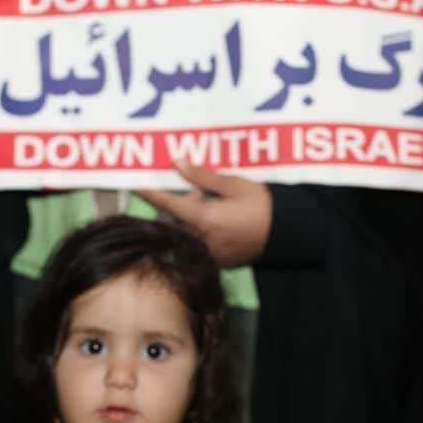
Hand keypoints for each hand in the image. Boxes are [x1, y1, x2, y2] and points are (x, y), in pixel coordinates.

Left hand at [135, 160, 270, 266]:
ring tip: (212, 202)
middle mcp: (202, 239)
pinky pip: (197, 242)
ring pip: (184, 232)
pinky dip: (199, 229)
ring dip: (189, 217)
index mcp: (204, 219)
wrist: (288, 232)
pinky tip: (217, 219)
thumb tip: (178, 162)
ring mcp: (209, 253)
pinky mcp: (217, 260)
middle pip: (173, 221)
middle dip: (179, 204)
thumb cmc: (262, 205)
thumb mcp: (233, 184)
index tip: (134, 184)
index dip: (149, 193)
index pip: (167, 204)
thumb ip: (202, 176)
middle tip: (199, 190)